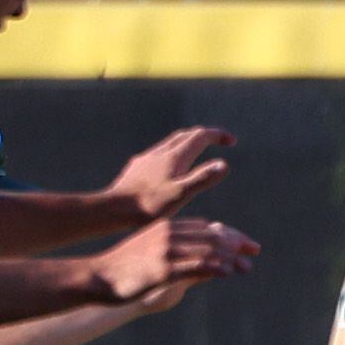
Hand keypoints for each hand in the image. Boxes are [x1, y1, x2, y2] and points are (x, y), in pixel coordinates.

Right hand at [91, 216, 255, 303]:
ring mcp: (166, 251)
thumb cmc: (126, 270)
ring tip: (245, 267)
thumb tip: (208, 262)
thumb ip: (182, 256)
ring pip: (207, 249)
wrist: (97, 277)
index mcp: (167, 228)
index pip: (207, 228)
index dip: (231, 235)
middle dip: (236, 244)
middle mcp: (169, 234)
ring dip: (230, 258)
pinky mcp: (162, 269)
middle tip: (254, 252)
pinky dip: (215, 268)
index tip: (248, 244)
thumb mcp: (156, 256)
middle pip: (212, 236)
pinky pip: (195, 266)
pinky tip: (227, 272)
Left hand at [105, 127, 234, 222]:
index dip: (218, 135)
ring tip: (196, 154)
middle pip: (185, 135)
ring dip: (187, 144)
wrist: (113, 209)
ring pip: (170, 143)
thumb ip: (202, 178)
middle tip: (217, 142)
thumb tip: (224, 164)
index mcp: (175, 157)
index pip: (200, 136)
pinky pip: (157, 155)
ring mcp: (146, 159)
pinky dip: (171, 155)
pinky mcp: (136, 168)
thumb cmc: (148, 206)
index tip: (231, 141)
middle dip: (204, 136)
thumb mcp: (180, 195)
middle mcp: (160, 152)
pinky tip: (168, 169)